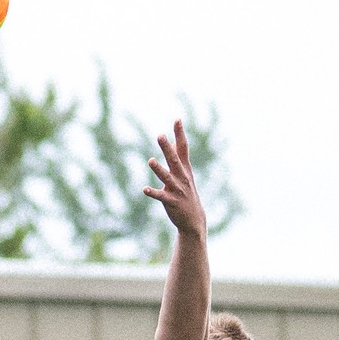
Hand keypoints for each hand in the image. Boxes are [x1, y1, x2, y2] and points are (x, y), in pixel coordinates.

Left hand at [141, 118, 205, 237]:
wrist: (193, 219)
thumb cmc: (186, 194)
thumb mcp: (184, 175)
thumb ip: (177, 159)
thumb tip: (172, 144)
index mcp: (185, 169)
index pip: (183, 148)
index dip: (179, 134)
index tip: (177, 119)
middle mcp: (182, 177)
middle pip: (174, 160)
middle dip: (167, 148)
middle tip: (160, 135)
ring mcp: (177, 190)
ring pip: (167, 177)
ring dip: (159, 169)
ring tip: (150, 160)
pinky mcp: (171, 202)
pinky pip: (161, 196)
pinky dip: (153, 192)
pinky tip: (145, 189)